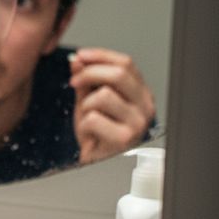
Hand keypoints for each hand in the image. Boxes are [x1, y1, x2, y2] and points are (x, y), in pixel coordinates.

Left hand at [69, 48, 155, 163]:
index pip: (126, 63)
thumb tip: (78, 60)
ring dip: (86, 105)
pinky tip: (90, 133)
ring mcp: (138, 122)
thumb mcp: (89, 101)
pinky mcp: (125, 138)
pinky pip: (94, 118)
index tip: (80, 55)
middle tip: (74, 82)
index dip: (100, 56)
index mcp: (140, 94)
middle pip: (119, 74)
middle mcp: (145, 106)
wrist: (95, 163)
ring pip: (104, 95)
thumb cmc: (96, 134)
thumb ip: (85, 81)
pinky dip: (84, 124)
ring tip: (87, 118)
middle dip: (89, 73)